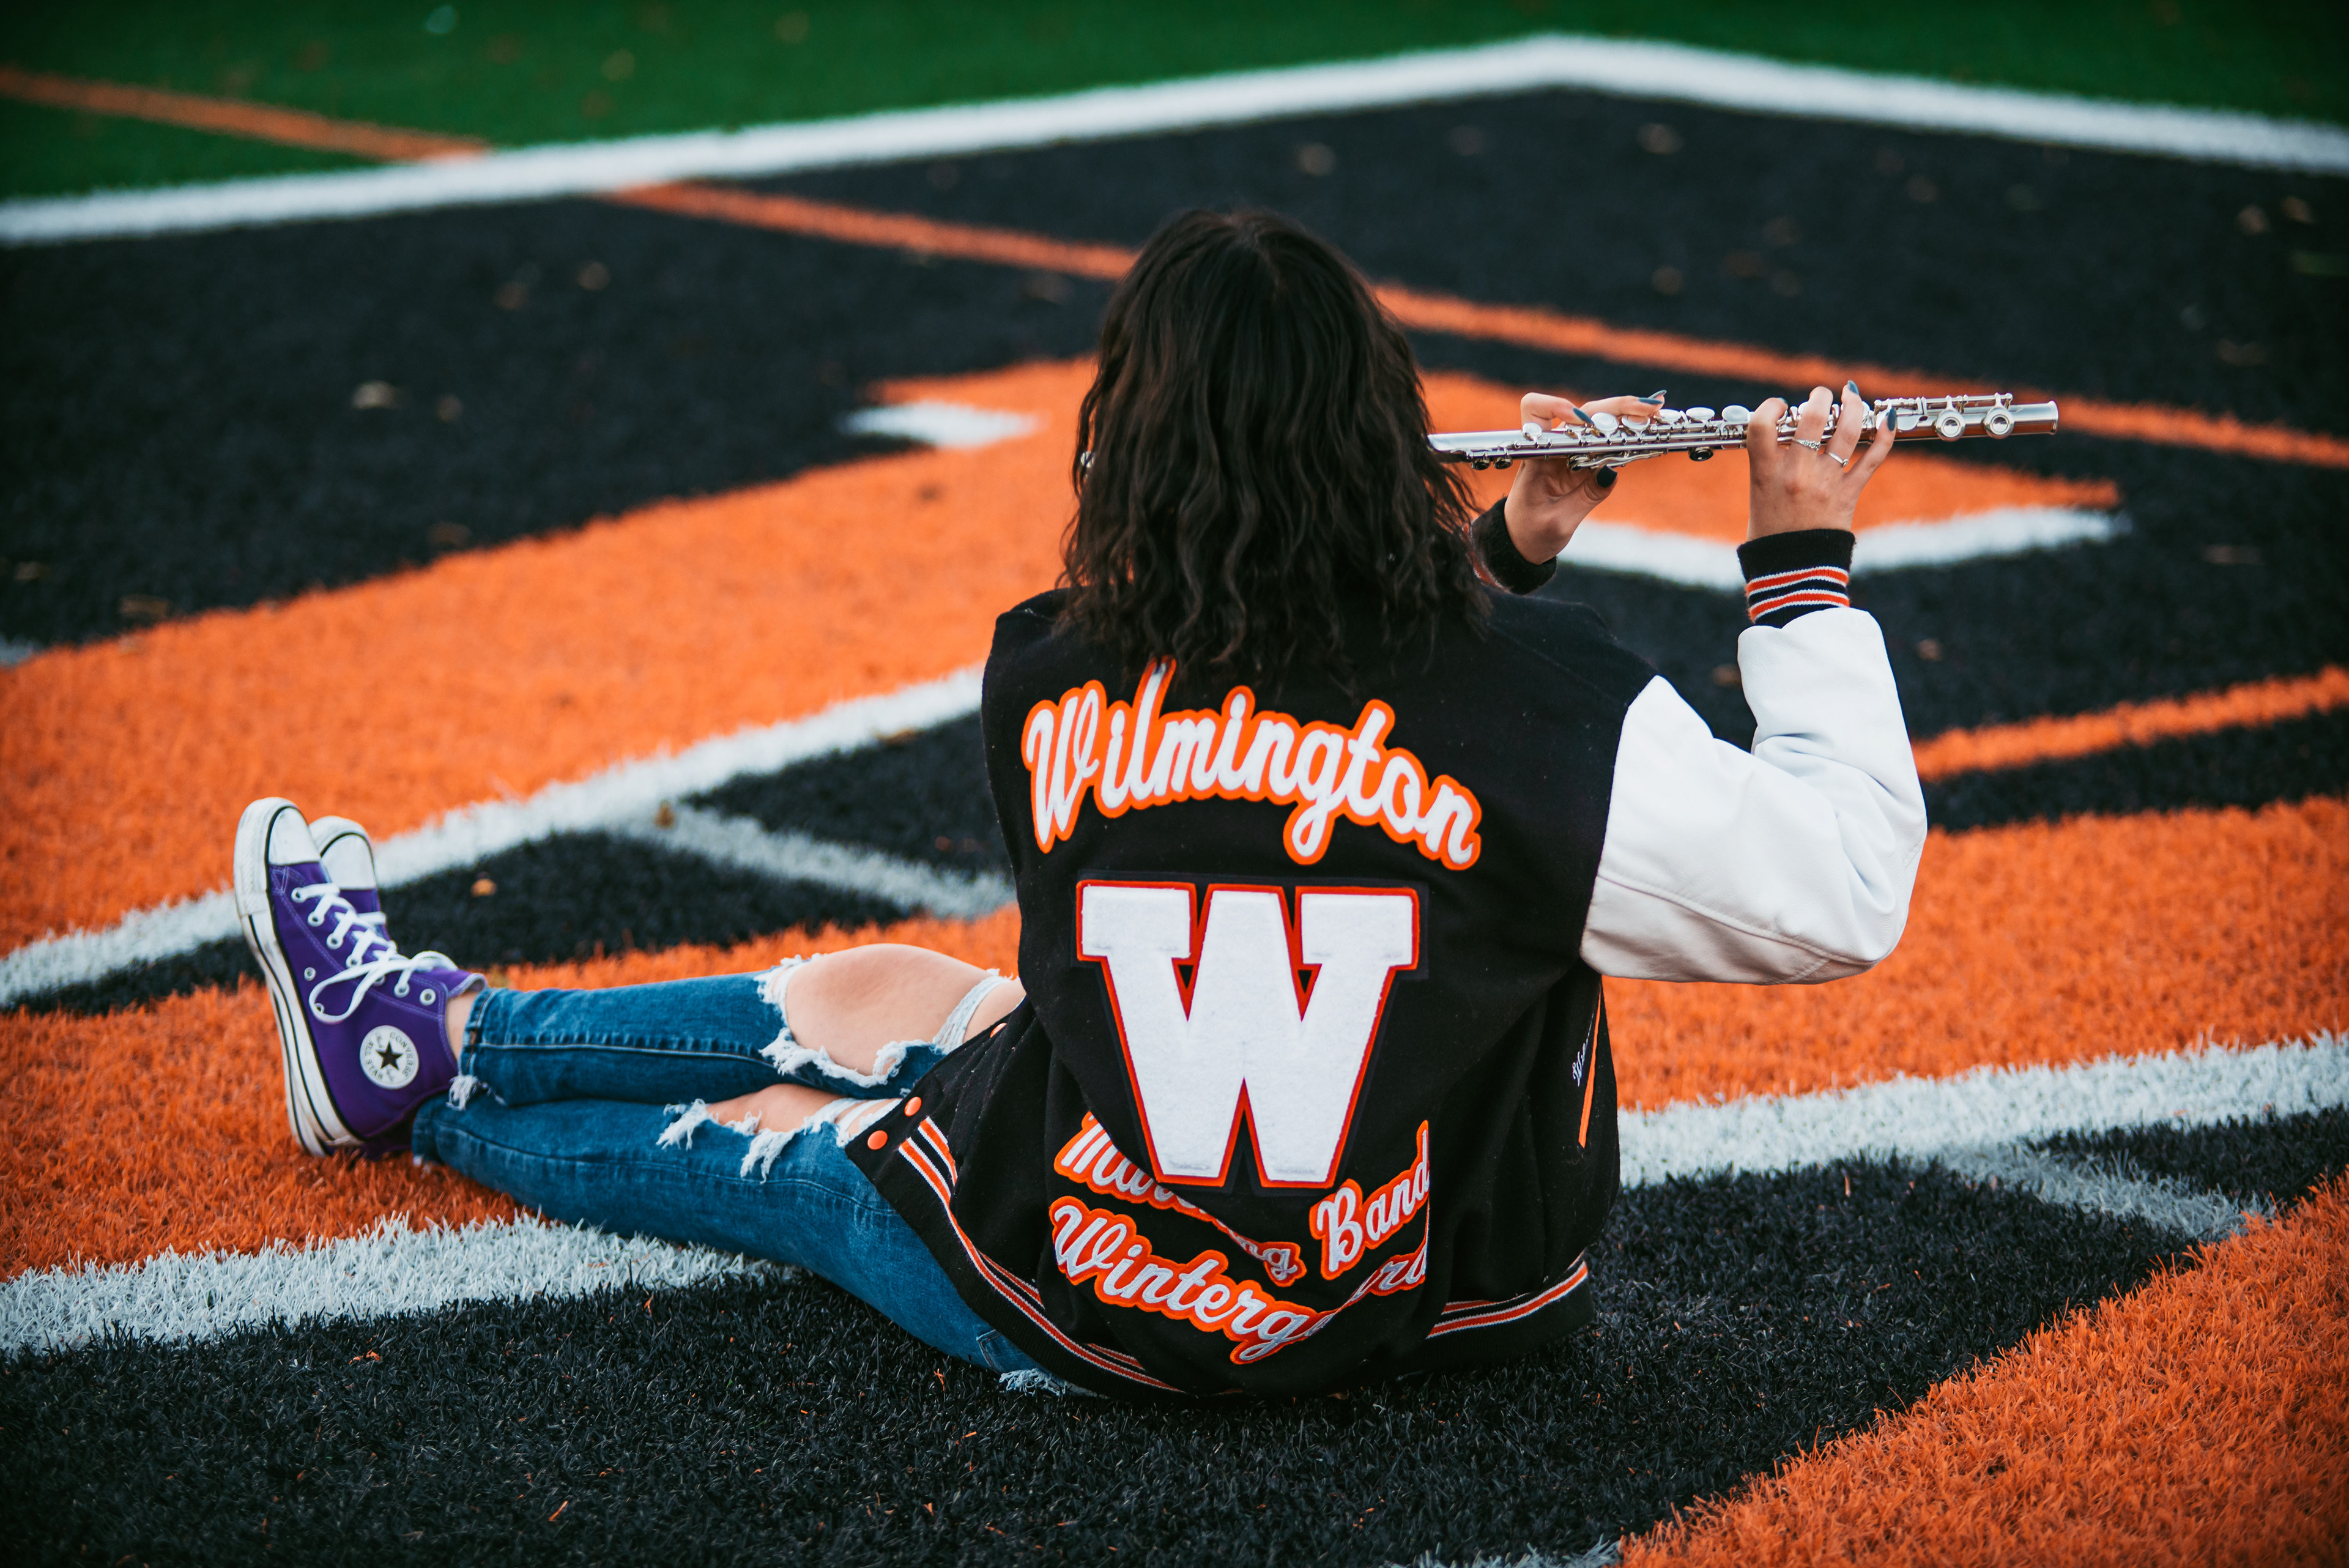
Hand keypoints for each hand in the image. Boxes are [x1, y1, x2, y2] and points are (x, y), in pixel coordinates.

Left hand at [1502, 390, 1663, 562]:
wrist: (1524, 543)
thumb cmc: (1531, 532)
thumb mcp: (1558, 522)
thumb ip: (1585, 498)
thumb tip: (1613, 473)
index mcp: (1536, 455)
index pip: (1536, 412)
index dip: (1557, 405)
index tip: (1579, 419)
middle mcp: (1555, 446)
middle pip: (1584, 412)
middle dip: (1615, 407)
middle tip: (1648, 409)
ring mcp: (1572, 452)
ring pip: (1600, 422)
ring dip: (1627, 416)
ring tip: (1656, 415)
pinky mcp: (1586, 461)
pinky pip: (1609, 442)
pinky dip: (1629, 435)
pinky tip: (1651, 431)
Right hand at [1745, 383, 1895, 540]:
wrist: (1791, 572)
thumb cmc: (1770, 533)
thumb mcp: (1759, 493)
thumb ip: (1770, 463)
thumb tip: (1786, 431)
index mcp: (1765, 472)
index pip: (1763, 423)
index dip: (1772, 406)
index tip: (1781, 406)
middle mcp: (1796, 473)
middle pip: (1813, 417)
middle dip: (1820, 396)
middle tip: (1823, 394)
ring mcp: (1825, 483)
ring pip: (1847, 430)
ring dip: (1854, 406)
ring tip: (1852, 396)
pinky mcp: (1848, 494)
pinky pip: (1873, 458)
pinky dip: (1884, 435)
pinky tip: (1887, 418)